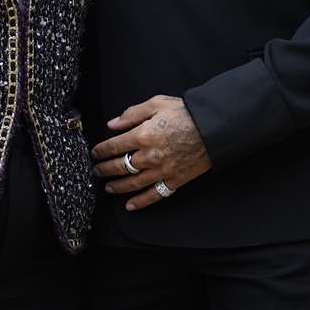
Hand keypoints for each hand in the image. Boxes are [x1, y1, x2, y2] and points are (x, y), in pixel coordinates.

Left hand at [92, 94, 210, 210]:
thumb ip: (132, 114)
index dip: (101, 151)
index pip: (114, 146)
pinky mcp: (174, 180)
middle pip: (120, 166)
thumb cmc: (186, 113)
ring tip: (108, 188)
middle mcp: (149, 156)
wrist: (214, 128)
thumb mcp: (157, 104)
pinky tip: (130, 206)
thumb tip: (112, 124)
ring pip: (133, 183)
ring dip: (117, 187)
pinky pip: (154, 194)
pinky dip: (141, 202)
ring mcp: (161, 170)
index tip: (95, 153)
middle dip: (105, 170)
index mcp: (142, 135)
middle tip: (97, 171)